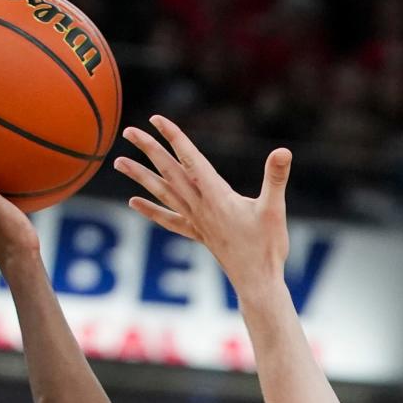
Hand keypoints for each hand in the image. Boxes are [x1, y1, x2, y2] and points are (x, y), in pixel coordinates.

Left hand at [114, 117, 290, 291]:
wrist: (256, 283)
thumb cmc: (267, 248)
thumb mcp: (275, 209)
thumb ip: (276, 179)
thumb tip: (283, 151)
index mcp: (216, 197)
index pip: (191, 160)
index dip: (174, 138)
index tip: (156, 119)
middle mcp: (201, 207)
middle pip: (170, 173)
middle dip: (149, 150)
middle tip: (129, 130)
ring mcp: (197, 222)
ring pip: (163, 193)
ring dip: (140, 177)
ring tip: (119, 162)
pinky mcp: (198, 234)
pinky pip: (169, 220)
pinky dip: (150, 210)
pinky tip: (133, 202)